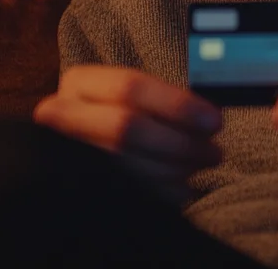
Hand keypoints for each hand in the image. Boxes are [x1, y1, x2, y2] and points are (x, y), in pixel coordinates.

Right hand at [33, 65, 223, 199]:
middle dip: (179, 142)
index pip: (130, 87)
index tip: (214, 121)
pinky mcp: (79, 185)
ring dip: (176, 169)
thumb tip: (209, 117)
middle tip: (214, 151)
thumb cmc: (120, 116)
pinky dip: (163, 192)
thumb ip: (164, 101)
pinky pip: (129, 193)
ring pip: (128, 165)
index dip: (177, 104)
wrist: (81, 146)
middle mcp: (63, 115)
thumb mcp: (134, 99)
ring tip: (201, 165)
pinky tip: (181, 186)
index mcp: (80, 82)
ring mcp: (68, 152)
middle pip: (127, 128)